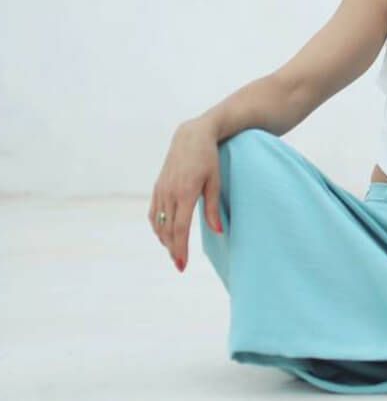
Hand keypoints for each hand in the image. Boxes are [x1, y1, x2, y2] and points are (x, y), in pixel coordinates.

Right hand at [148, 120, 223, 272]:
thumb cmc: (208, 158)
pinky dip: (157, 226)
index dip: (180, 248)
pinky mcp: (157, 186)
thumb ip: (213, 208)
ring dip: (164, 239)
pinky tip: (164, 233)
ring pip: (158, 223)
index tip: (182, 264)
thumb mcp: (215, 181)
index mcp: (186, 192)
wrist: (191, 136)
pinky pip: (153, 212)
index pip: (180, 228)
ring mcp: (161, 190)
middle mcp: (170, 193)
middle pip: (168, 229)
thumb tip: (218, 232)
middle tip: (179, 264)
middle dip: (172, 249)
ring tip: (174, 251)